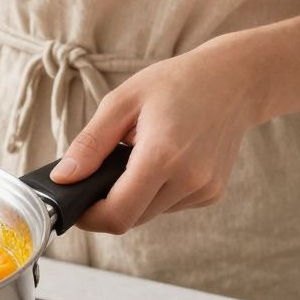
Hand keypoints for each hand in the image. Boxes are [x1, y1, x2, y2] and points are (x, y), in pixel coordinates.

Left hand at [50, 38, 266, 232]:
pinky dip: (156, 191)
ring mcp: (204, 190)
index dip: (89, 217)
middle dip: (108, 204)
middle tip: (100, 173)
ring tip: (137, 156)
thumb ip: (90, 144)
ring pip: (150, 214)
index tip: (75, 204)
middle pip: (132, 219)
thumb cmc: (177, 83)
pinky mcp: (213, 193)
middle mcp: (189, 180)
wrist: (236, 80)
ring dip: (134, 196)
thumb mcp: (122, 102)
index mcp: (162, 156)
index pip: (118, 214)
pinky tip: (163, 160)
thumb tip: (63, 178)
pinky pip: (170, 205)